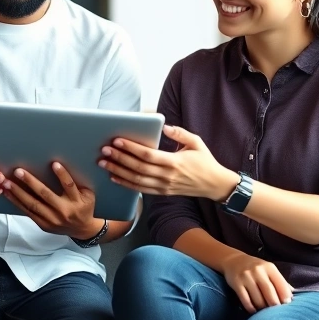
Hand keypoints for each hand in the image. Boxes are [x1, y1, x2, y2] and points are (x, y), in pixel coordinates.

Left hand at [2, 162, 100, 238]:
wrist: (82, 229)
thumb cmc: (84, 207)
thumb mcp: (87, 194)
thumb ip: (76, 183)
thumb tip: (59, 166)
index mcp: (77, 201)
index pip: (69, 186)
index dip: (62, 175)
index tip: (54, 164)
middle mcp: (63, 211)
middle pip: (45, 195)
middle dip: (30, 182)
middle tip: (18, 171)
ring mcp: (52, 219)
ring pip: (33, 204)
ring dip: (18, 192)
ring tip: (7, 182)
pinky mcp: (44, 224)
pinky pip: (28, 212)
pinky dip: (17, 202)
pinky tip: (8, 193)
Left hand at [99, 125, 237, 201]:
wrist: (214, 184)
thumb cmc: (205, 161)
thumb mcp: (196, 142)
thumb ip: (180, 133)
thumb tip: (164, 126)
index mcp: (174, 162)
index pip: (148, 155)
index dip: (131, 148)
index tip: (117, 140)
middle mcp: (167, 176)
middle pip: (138, 167)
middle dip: (119, 158)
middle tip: (104, 150)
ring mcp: (164, 186)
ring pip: (136, 180)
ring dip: (118, 171)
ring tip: (104, 163)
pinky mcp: (162, 193)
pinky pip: (141, 189)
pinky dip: (126, 184)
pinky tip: (114, 177)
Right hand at [220, 253, 292, 313]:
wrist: (233, 260)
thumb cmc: (256, 268)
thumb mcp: (269, 270)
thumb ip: (281, 282)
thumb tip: (293, 296)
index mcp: (269, 267)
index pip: (281, 285)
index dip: (285, 297)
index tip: (286, 305)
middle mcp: (258, 271)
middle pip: (270, 293)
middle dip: (274, 305)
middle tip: (276, 312)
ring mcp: (246, 277)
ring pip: (258, 299)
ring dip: (262, 308)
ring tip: (265, 312)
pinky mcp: (236, 283)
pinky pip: (245, 300)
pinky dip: (251, 308)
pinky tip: (253, 310)